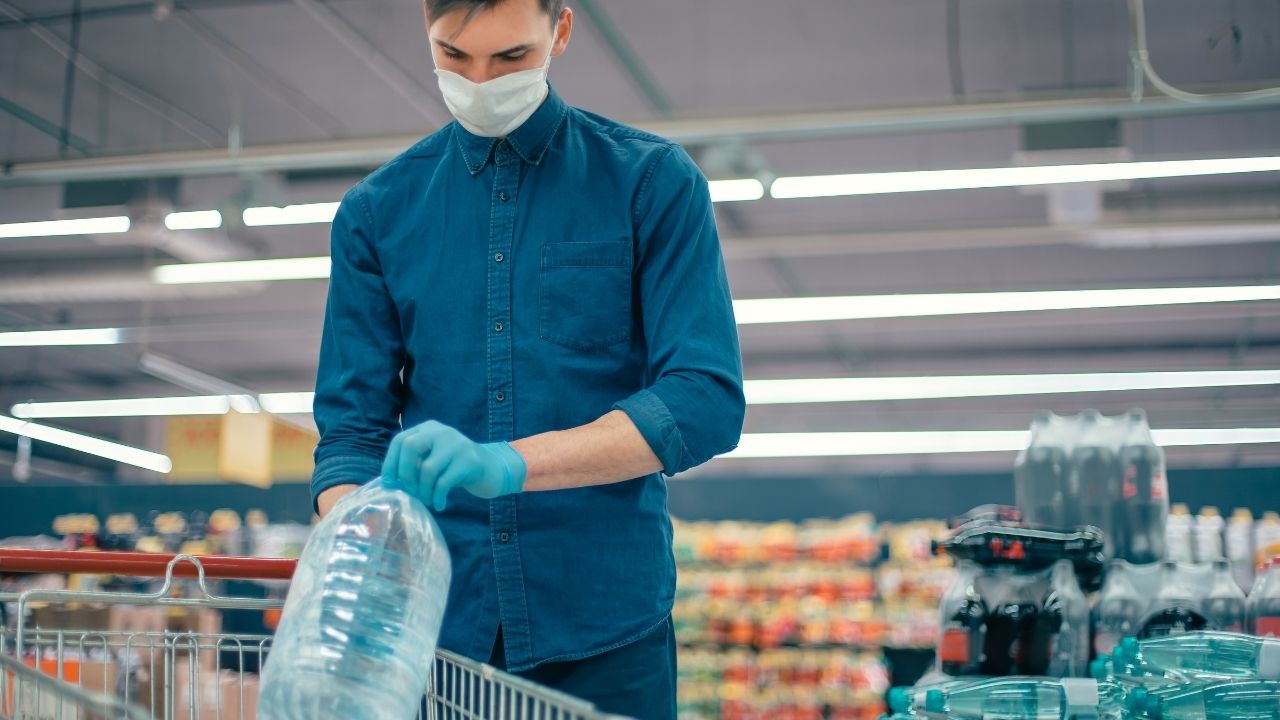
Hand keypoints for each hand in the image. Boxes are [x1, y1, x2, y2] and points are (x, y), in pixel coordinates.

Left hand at [380, 420, 525, 511]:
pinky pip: (444, 482)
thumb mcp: (434, 458)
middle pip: (411, 447)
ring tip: (427, 500)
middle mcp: (441, 432)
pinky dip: (437, 497)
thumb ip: (414, 463)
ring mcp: (457, 444)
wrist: (491, 469)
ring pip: (428, 469)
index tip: (390, 483)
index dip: (390, 462)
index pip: (401, 440)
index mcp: (428, 428)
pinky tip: (439, 504)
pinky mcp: (469, 461)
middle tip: (409, 491)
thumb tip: (390, 482)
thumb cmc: (455, 468)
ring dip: (423, 491)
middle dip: (404, 473)